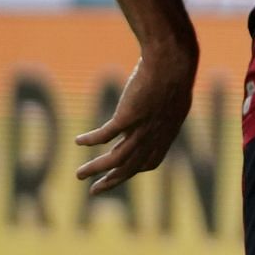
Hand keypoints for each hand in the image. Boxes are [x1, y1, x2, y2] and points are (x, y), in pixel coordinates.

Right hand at [74, 45, 196, 194]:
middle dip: (111, 181)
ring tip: (78, 175)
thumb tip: (164, 96)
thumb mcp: (176, 92)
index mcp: (166, 133)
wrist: (172, 62)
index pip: (149, 162)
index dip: (135, 169)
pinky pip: (105, 135)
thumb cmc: (175, 71)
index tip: (121, 172)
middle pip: (130, 168)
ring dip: (95, 169)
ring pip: (115, 159)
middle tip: (94, 191)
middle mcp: (153, 137)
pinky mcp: (127, 117)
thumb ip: (167, 102)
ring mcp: (140, 129)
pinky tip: (78, 141)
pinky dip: (91, 140)